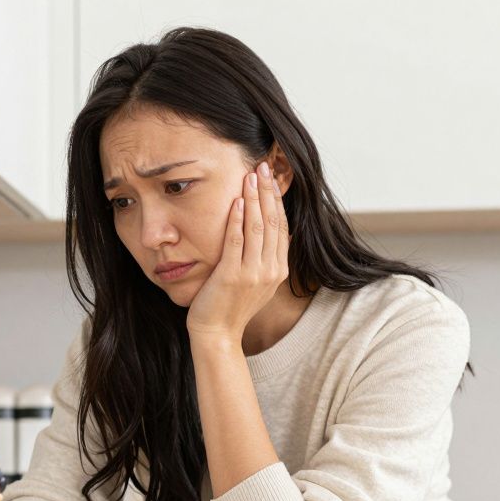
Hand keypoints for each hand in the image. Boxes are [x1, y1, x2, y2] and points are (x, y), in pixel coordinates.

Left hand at [186, 161, 289, 338]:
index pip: (282, 226)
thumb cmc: (230, 306)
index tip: (270, 178)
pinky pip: (237, 242)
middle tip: (263, 167)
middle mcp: (271, 270)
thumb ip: (263, 259)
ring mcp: (253, 274)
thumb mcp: (255, 282)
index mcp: (279, 270)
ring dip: (254, 199)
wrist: (218, 333)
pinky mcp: (232, 276)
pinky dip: (238, 221)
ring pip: (258, 228)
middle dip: (268, 192)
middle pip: (274, 222)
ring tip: (250, 176)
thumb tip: (265, 231)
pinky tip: (237, 202)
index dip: (277, 200)